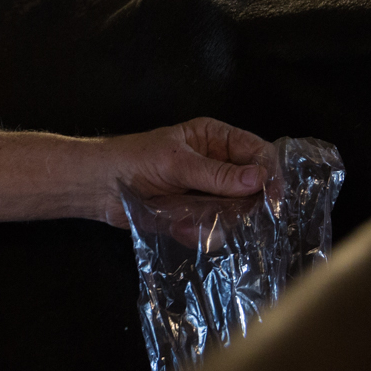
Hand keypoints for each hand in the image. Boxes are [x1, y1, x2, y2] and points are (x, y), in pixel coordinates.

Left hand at [100, 117, 270, 226]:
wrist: (98, 187)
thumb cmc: (133, 160)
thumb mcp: (176, 162)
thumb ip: (216, 174)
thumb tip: (257, 180)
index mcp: (215, 139)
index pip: (257, 151)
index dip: (268, 172)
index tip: (272, 195)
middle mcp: (217, 164)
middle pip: (253, 185)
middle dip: (247, 203)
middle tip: (237, 216)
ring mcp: (207, 192)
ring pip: (235, 211)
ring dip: (219, 220)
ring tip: (192, 218)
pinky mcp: (194, 215)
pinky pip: (212, 228)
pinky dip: (199, 232)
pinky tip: (178, 226)